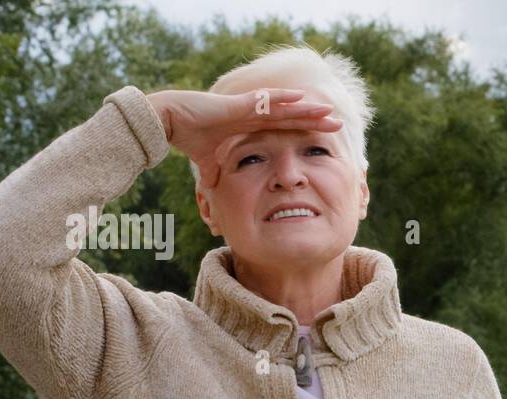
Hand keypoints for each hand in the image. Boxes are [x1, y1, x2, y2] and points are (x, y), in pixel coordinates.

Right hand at [145, 88, 342, 188]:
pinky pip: (265, 99)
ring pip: (285, 107)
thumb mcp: (208, 163)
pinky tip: (301, 97)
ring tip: (328, 110)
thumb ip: (215, 173)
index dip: (304, 131)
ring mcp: (247, 107)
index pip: (284, 129)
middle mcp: (253, 115)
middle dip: (314, 120)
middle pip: (291, 117)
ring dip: (306, 108)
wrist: (169, 122)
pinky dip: (283, 98)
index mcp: (250, 127)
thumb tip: (212, 194)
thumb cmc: (187, 137)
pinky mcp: (239, 103)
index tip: (324, 138)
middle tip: (337, 124)